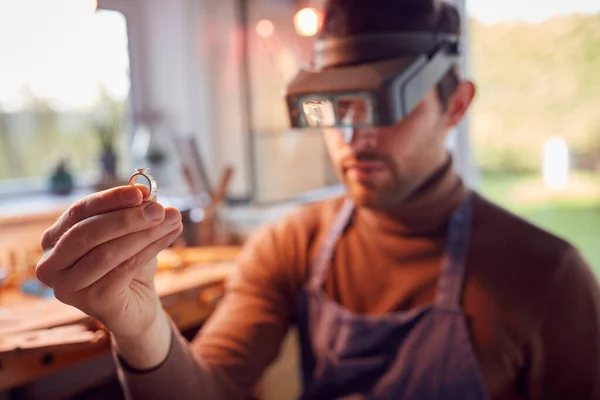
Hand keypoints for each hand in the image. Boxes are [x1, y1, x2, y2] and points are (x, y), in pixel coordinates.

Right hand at [36, 185, 182, 338]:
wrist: (138, 305)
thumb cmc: (129, 263)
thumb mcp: (129, 232)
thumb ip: (132, 212)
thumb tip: (146, 194)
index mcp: (54, 238)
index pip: (79, 210)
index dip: (110, 198)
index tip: (141, 192)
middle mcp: (51, 263)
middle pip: (87, 232)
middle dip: (127, 218)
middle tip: (159, 210)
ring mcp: (67, 286)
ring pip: (106, 253)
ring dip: (144, 234)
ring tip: (172, 221)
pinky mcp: (89, 302)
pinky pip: (123, 270)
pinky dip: (149, 250)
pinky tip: (169, 237)